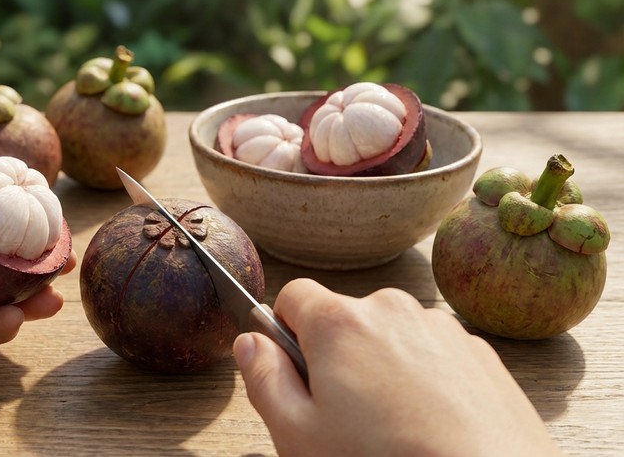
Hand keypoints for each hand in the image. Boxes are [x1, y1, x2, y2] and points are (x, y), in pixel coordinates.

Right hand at [234, 279, 562, 456]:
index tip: (293, 373)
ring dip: (383, 369)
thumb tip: (249, 342)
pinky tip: (429, 429)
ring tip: (393, 430)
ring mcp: (443, 330)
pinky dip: (426, 382)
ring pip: (392, 337)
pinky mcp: (482, 356)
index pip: (293, 296)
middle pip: (344, 319)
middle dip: (336, 357)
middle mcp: (393, 310)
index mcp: (340, 322)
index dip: (284, 334)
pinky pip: (435, 356)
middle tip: (342, 418)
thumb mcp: (297, 435)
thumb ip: (264, 379)